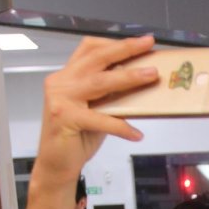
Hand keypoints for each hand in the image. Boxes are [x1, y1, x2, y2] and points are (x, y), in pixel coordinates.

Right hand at [35, 36, 157, 182]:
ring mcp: (60, 99)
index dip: (115, 43)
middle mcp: (61, 82)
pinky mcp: (65, 118)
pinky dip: (121, 126)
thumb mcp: (96, 110)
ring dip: (129, 78)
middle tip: (148, 45)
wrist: (56, 165)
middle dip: (125, 49)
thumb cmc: (77, 138)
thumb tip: (140, 81)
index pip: (90, 49)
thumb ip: (110, 94)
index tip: (140, 42)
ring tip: (151, 77)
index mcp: (67, 76)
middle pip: (96, 58)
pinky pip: (100, 119)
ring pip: (100, 82)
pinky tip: (136, 134)